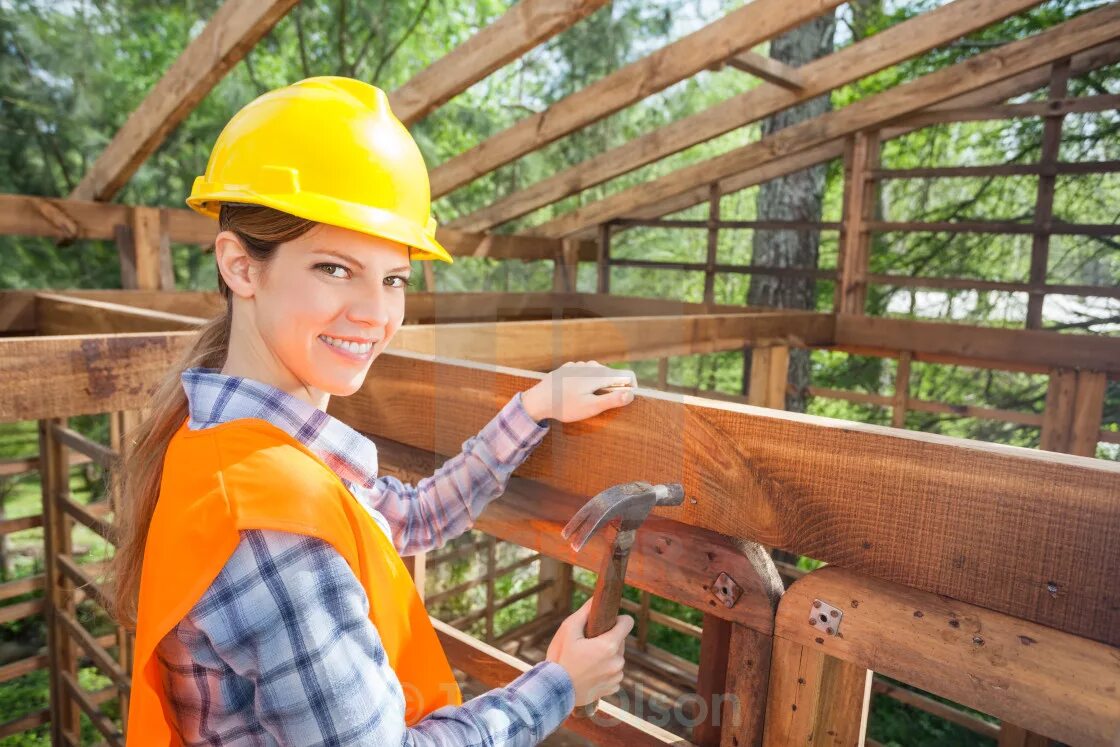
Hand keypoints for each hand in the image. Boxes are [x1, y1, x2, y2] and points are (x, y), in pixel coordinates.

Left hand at [521, 361, 636, 422]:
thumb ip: (612, 400)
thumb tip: (631, 394)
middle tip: (604, 405)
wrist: (538, 399)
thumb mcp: (590, 407)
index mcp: (600, 375)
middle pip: (613, 374)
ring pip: (598, 373)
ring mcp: (579, 365)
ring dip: (600, 385)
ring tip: (589, 400)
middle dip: (614, 388)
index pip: (627, 375)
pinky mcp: (569, 368)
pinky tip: (577, 393)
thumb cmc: (565, 406)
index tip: (628, 399)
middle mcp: (591, 366)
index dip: (632, 387)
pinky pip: (585, 373)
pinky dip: (586, 382)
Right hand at [546, 599, 633, 706]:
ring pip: (616, 658)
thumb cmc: (560, 658)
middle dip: (607, 640)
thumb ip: (584, 612)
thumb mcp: (568, 630)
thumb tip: (595, 599)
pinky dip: (605, 672)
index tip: (606, 623)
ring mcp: (616, 676)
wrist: (554, 691)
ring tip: (586, 661)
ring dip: (606, 657)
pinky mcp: (613, 688)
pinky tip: (589, 674)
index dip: (618, 619)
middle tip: (587, 645)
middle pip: (620, 641)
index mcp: (609, 645)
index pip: (628, 622)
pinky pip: (613, 674)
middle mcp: (617, 661)